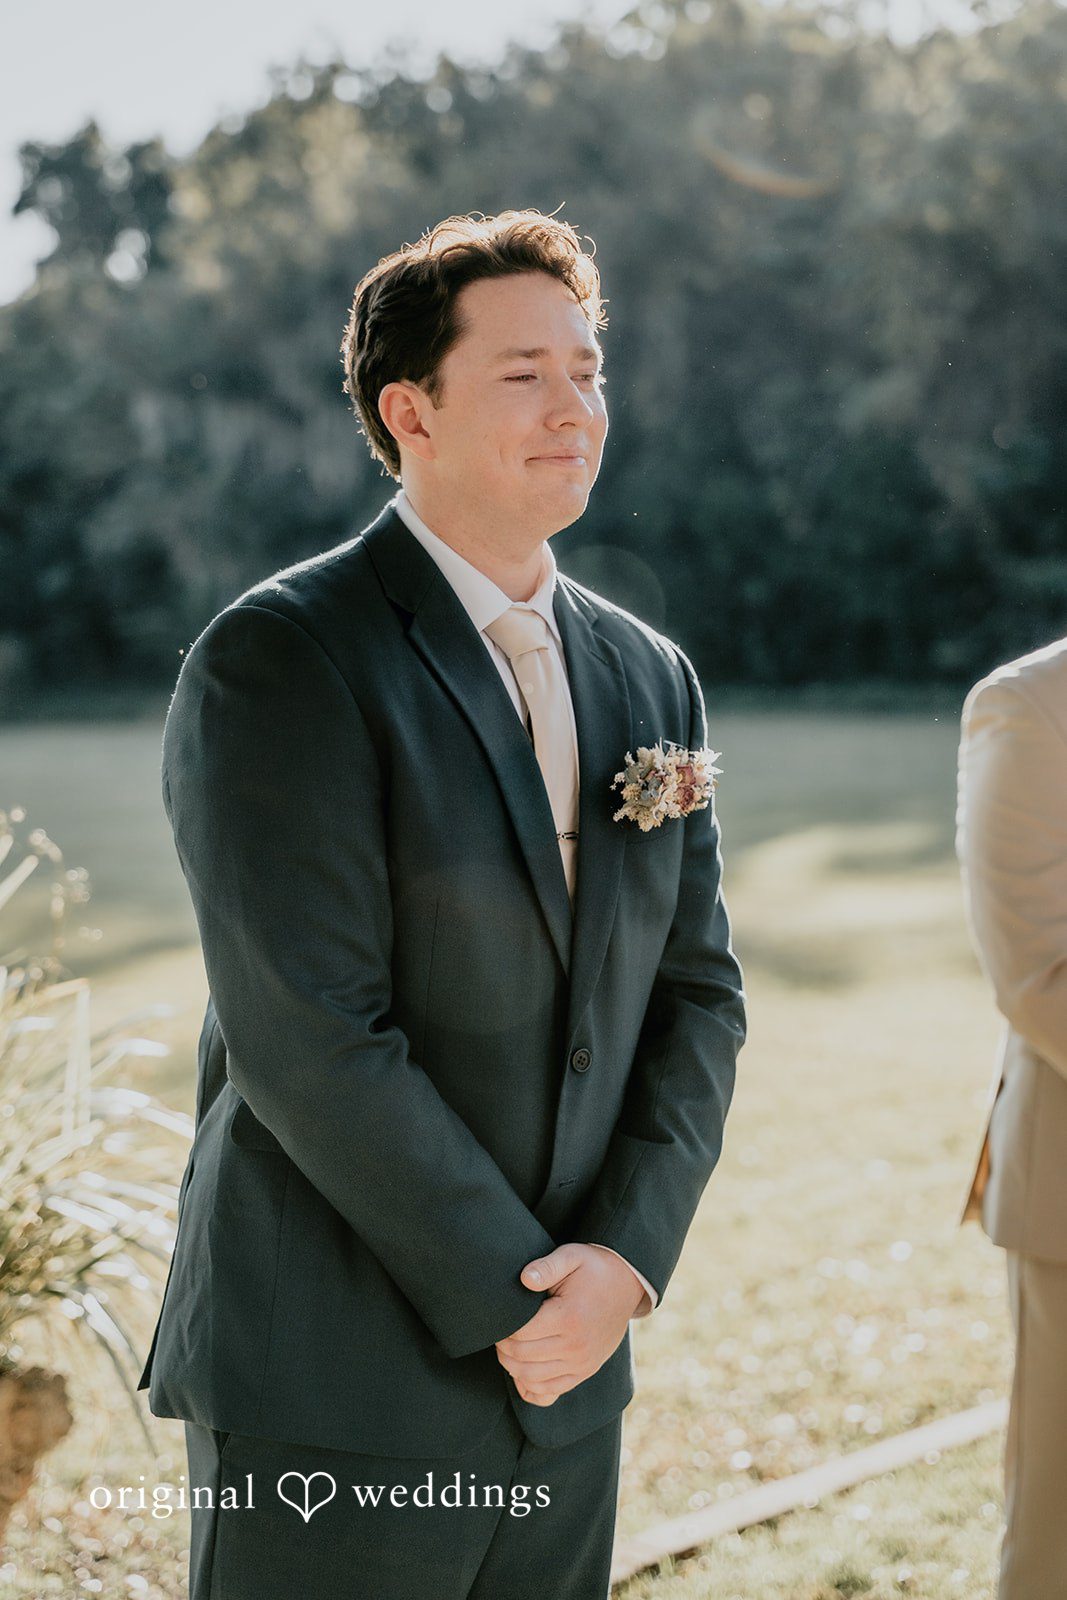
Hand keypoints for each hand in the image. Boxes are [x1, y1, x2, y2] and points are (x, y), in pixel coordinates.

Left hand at [494, 1243, 646, 1406]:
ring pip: (533, 1379)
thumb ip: (546, 1266)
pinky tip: (522, 1371)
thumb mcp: (571, 1256)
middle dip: (503, 1347)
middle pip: (523, 1358)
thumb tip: (523, 1279)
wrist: (626, 1284)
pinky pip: (550, 1392)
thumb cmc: (593, 1268)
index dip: (502, 1327)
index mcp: (570, 1317)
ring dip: (512, 1366)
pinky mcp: (585, 1371)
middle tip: (498, 1332)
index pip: (521, 1333)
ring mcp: (582, 1363)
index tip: (499, 1317)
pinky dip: (530, 1387)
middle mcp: (577, 1346)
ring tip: (507, 1348)